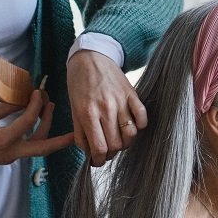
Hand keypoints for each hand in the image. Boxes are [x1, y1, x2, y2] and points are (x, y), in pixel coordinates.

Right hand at [0, 89, 74, 173]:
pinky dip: (36, 135)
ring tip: (50, 110)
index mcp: (2, 141)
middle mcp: (10, 153)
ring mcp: (10, 158)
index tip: (38, 92)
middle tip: (68, 121)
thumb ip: (4, 109)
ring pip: (36, 148)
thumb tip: (21, 100)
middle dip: (60, 137)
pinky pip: (27, 148)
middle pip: (43, 147)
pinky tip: (37, 122)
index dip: (35, 105)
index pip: (27, 122)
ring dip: (47, 132)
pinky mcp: (8, 158)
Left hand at [66, 48, 147, 166]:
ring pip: (131, 135)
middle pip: (116, 144)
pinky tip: (131, 126)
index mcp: (88, 113)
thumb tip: (89, 153)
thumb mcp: (74, 108)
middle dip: (111, 153)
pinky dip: (140, 126)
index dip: (99, 160)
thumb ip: (80, 132)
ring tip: (118, 139)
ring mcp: (121, 101)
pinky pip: (143, 117)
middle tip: (107, 150)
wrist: (91, 56)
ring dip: (125, 142)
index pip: (99, 147)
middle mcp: (106, 108)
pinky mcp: (132, 94)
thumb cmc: (79, 83)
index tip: (98, 161)